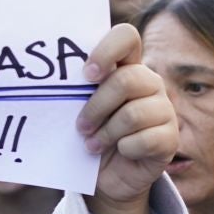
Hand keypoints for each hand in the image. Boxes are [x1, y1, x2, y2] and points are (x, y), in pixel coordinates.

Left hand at [75, 23, 176, 213]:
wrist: (106, 176)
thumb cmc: (90, 134)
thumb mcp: (80, 110)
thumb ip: (75, 92)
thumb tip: (43, 87)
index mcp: (127, 66)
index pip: (126, 36)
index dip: (107, 51)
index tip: (87, 75)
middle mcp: (149, 82)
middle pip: (127, 80)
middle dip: (97, 107)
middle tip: (80, 126)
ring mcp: (164, 109)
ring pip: (133, 113)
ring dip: (106, 133)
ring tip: (93, 145)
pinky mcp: (170, 137)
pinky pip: (146, 139)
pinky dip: (125, 149)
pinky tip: (120, 153)